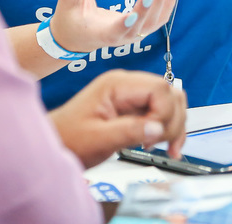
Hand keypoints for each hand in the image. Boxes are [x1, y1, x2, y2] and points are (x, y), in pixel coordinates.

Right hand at [48, 0, 177, 54]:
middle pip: (143, 24)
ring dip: (165, 2)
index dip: (129, 21)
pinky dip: (167, 5)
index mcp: (101, 33)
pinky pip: (158, 20)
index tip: (140, 6)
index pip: (118, 30)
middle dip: (153, 2)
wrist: (74, 39)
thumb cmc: (69, 17)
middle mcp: (121, 38)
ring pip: (155, 22)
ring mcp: (132, 35)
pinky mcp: (139, 29)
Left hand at [48, 70, 187, 167]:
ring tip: (165, 147)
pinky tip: (165, 146)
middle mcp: (127, 86)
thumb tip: (158, 128)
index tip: (153, 136)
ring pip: (171, 103)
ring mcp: (133, 97)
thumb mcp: (97, 139)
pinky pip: (163, 114)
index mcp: (116, 84)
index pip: (159, 88)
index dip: (164, 113)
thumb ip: (128, 131)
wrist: (57, 143)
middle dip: (172, 121)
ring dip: (174, 126)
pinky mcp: (135, 110)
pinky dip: (169, 130)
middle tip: (160, 144)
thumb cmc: (68, 138)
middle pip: (170, 94)